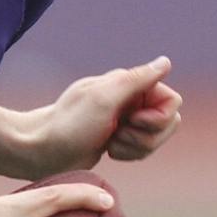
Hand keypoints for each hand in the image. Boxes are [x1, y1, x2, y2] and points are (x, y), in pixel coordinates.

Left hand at [30, 56, 181, 175]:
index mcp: (130, 84)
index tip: (132, 121)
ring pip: (156, 138)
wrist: (44, 149)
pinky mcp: (121, 137)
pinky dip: (129, 154)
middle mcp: (132, 98)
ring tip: (110, 143)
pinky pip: (143, 149)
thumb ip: (137, 79)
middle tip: (117, 134)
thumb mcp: (104, 99)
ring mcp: (127, 119)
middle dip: (146, 136)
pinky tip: (109, 150)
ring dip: (135, 147)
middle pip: (168, 122)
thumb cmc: (71, 124)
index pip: (172, 101)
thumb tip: (166, 62)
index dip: (158, 118)